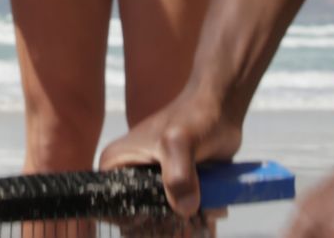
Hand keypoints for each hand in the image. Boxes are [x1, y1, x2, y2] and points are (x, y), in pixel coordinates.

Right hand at [99, 93, 242, 216]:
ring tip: (203, 213)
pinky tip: (212, 210)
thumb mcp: (178, 144)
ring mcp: (155, 183)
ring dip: (184, 224)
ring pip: (163, 219)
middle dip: (163, 224)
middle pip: (138, 218)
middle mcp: (131, 176)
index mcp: (115, 164)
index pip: (111, 207)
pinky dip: (197, 218)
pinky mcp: (176, 187)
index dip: (133, 219)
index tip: (158, 216)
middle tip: (186, 217)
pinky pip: (181, 214)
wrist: (222, 107)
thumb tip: (185, 210)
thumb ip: (178, 177)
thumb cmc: (193, 117)